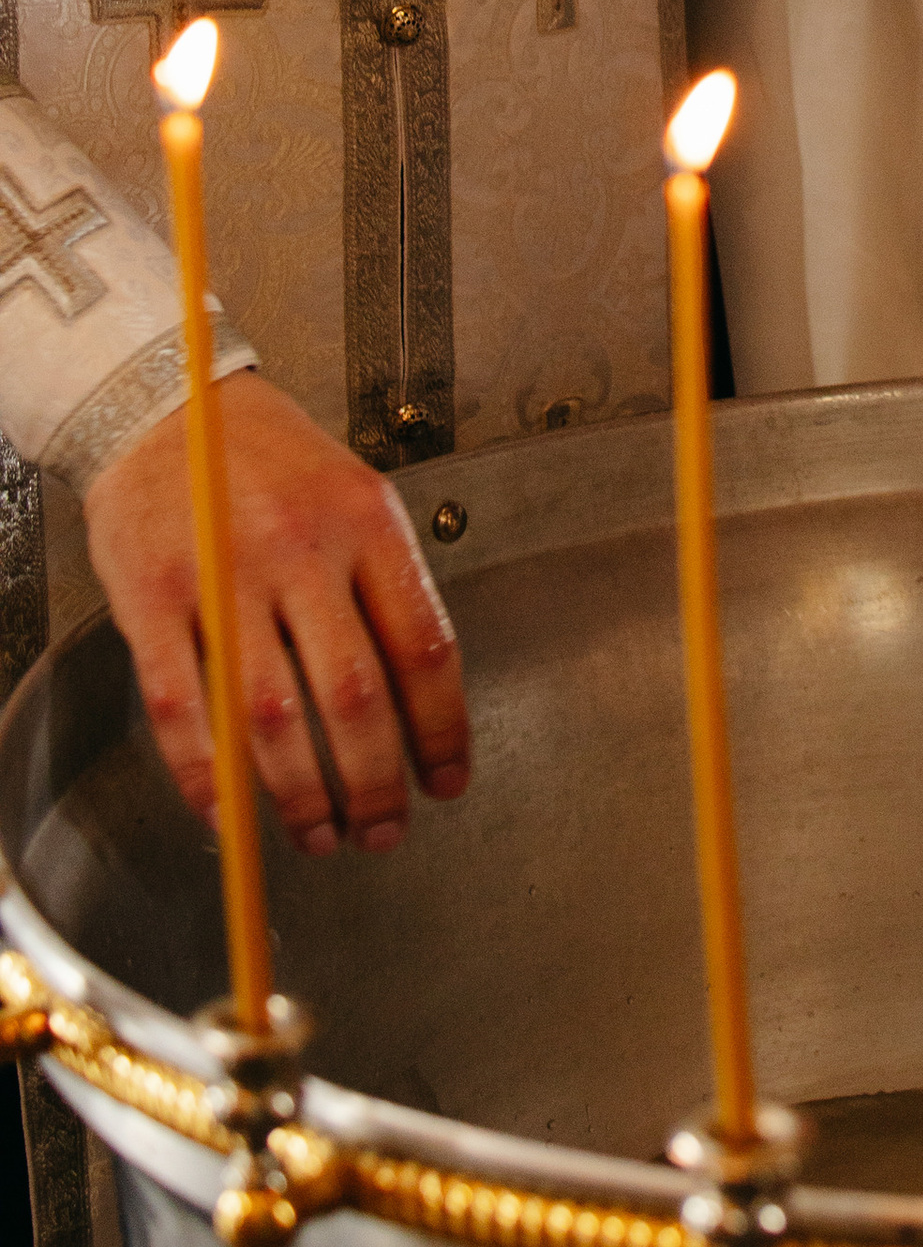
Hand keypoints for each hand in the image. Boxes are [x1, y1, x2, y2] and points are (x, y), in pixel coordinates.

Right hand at [83, 378, 468, 853]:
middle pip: (354, 695)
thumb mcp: (354, 496)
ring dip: (300, 794)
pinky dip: (207, 775)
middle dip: (374, 782)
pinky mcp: (151, 599)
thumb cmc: (267, 461)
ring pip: (272, 716)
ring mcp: (223, 574)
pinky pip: (182, 708)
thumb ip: (381, 587)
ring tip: (318, 833)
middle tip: (383, 831)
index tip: (448, 782)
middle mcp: (301, 547)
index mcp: (367, 522)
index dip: (443, 731)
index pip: (425, 646)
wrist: (166, 412)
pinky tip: (228, 812)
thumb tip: (418, 703)